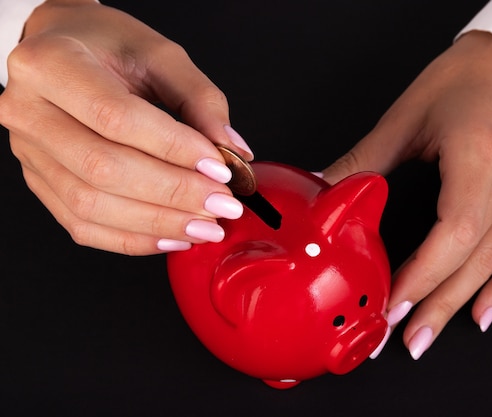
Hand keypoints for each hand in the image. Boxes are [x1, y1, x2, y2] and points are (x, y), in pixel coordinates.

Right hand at [0, 0, 252, 254]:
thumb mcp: (161, 56)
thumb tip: (233, 152)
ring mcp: (30, 153)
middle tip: (222, 205)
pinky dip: (133, 239)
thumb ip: (201, 101)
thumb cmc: (108, 47)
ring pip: (92, 205)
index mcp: (51, 65)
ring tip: (207, 227)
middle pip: (103, 169)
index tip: (221, 168)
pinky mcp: (41, 183)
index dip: (175, 149)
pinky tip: (174, 236)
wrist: (62, 50)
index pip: (117, 117)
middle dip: (174, 193)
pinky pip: (83, 226)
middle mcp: (29, 111)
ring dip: (158, 224)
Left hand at [323, 31, 491, 358]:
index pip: (452, 235)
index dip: (421, 278)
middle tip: (402, 339)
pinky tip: (484, 312)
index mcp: (479, 156)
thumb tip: (323, 189)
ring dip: (462, 305)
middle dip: (434, 305)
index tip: (390, 306)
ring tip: (428, 337)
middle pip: (474, 260)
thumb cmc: (466, 77)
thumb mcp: (406, 118)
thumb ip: (362, 162)